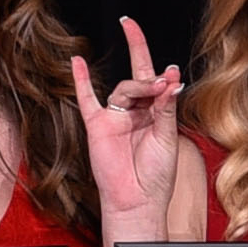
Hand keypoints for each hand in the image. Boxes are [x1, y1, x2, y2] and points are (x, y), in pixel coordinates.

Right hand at [68, 18, 183, 237]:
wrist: (138, 201)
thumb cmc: (156, 174)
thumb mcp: (168, 137)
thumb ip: (166, 107)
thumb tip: (170, 77)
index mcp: (155, 113)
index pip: (155, 79)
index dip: (155, 61)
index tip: (155, 45)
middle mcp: (135, 111)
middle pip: (140, 80)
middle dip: (150, 74)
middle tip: (162, 77)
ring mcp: (115, 117)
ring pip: (124, 89)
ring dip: (140, 85)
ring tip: (155, 88)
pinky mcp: (98, 125)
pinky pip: (86, 99)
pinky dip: (81, 81)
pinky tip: (76, 62)